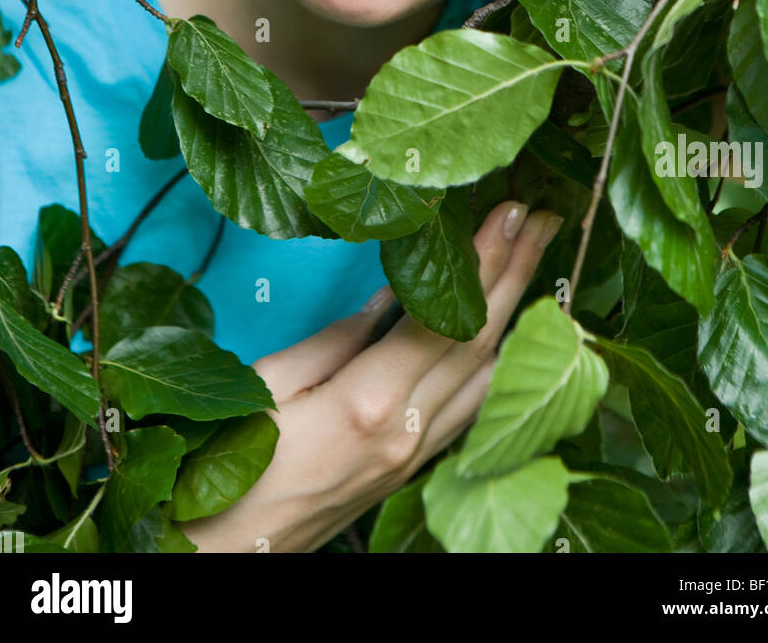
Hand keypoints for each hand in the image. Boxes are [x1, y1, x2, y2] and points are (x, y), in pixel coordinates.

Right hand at [174, 200, 560, 552]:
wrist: (221, 554)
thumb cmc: (225, 466)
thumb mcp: (267, 384)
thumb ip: (336, 338)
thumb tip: (389, 297)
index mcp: (367, 404)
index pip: (446, 317)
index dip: (485, 260)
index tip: (514, 211)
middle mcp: (406, 434)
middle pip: (480, 341)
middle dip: (517, 271)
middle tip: (546, 219)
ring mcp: (413, 459)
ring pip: (485, 378)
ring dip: (515, 313)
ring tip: (534, 258)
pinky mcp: (409, 472)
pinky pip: (469, 410)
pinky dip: (494, 363)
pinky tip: (504, 335)